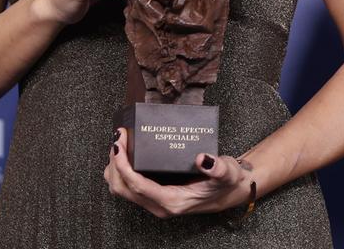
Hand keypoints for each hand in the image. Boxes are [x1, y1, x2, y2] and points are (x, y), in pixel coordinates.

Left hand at [104, 129, 254, 216]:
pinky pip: (128, 187)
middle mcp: (160, 205)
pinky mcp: (153, 197)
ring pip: (121, 190)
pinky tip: (125, 154)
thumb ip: (218, 167)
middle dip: (115, 163)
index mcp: (173, 201)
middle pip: (123, 189)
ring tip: (119, 144)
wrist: (229, 193)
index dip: (123, 165)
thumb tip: (203, 159)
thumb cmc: (226, 182)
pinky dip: (121, 171)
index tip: (119, 144)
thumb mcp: (228, 173)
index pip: (138, 186)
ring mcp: (155, 203)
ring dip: (114, 168)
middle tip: (118, 137)